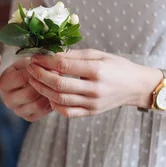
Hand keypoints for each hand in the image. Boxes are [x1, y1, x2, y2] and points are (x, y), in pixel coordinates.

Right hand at [0, 58, 52, 121]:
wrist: (27, 82)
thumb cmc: (27, 69)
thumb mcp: (26, 62)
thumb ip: (34, 63)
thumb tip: (49, 68)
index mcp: (3, 84)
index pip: (21, 78)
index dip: (37, 72)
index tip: (46, 66)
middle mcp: (7, 100)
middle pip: (29, 94)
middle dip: (44, 85)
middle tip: (54, 77)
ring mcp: (18, 111)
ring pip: (38, 104)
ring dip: (48, 94)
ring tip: (54, 85)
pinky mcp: (29, 117)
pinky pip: (43, 111)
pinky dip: (50, 102)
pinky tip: (52, 93)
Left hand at [26, 49, 162, 117]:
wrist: (136, 86)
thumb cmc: (116, 66)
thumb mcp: (98, 54)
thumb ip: (74, 55)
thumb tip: (50, 53)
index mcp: (97, 70)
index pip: (63, 66)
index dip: (45, 62)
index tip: (35, 57)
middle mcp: (94, 89)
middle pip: (58, 85)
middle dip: (39, 76)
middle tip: (30, 68)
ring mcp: (92, 103)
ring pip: (59, 100)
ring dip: (42, 89)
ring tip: (34, 80)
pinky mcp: (91, 113)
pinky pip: (67, 112)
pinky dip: (54, 105)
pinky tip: (48, 95)